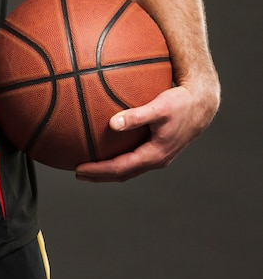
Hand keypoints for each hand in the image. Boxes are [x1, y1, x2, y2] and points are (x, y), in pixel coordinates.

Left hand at [75, 80, 219, 181]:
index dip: (98, 171)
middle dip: (99, 175)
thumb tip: (112, 123)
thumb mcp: (158, 108)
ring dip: (108, 169)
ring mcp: (157, 156)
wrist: (202, 104)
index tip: (78, 169)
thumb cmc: (180, 103)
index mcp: (154, 155)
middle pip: (122, 174)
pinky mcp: (158, 147)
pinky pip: (134, 157)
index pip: (120, 168)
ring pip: (128, 168)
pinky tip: (108, 145)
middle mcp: (155, 160)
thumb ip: (136, 116)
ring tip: (89, 164)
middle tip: (77, 173)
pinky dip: (118, 157)